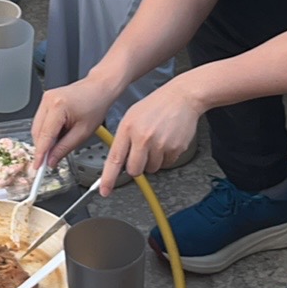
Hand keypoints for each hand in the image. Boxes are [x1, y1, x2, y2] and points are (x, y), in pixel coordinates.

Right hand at [29, 76, 117, 172]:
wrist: (99, 88)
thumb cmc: (96, 105)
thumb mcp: (83, 132)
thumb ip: (65, 148)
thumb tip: (52, 160)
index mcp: (58, 107)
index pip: (44, 136)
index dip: (40, 154)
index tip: (38, 167)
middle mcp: (48, 100)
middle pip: (37, 132)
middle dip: (42, 147)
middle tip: (50, 160)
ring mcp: (45, 99)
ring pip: (36, 127)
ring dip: (44, 139)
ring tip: (60, 142)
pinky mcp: (46, 100)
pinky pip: (41, 120)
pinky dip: (47, 131)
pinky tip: (58, 133)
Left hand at [96, 75, 201, 194]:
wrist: (182, 97)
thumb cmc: (156, 105)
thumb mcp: (131, 117)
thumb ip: (124, 139)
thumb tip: (119, 161)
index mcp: (128, 128)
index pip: (115, 159)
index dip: (108, 178)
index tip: (104, 190)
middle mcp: (143, 138)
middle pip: (135, 170)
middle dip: (136, 167)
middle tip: (141, 153)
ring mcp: (160, 145)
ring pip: (151, 169)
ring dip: (151, 161)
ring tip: (155, 142)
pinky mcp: (175, 149)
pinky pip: (166, 164)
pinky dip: (165, 157)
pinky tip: (166, 141)